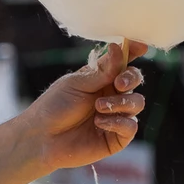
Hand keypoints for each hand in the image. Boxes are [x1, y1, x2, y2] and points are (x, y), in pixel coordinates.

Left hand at [21, 42, 148, 171]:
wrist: (42, 137)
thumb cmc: (55, 106)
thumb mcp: (77, 84)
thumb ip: (102, 71)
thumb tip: (118, 47)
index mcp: (100, 78)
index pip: (121, 62)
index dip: (132, 52)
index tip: (141, 47)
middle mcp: (111, 95)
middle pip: (134, 80)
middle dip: (131, 78)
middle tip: (118, 83)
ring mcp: (116, 116)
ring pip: (137, 102)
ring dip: (120, 102)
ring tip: (99, 107)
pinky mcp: (116, 137)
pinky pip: (131, 126)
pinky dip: (118, 122)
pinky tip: (99, 122)